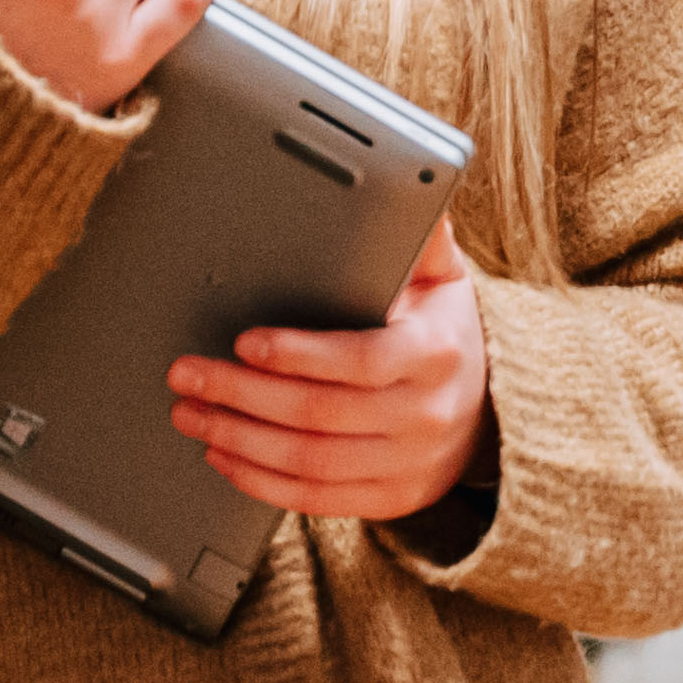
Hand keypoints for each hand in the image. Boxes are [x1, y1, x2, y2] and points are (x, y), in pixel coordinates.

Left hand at [170, 224, 494, 524]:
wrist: (494, 407)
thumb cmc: (447, 334)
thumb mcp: (445, 281)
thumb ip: (421, 238)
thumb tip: (414, 182)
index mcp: (435, 354)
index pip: (360, 361)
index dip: (297, 355)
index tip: (244, 342)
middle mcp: (424, 415)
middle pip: (319, 415)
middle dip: (241, 396)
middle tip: (187, 376)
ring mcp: (408, 465)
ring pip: (310, 463)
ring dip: (239, 440)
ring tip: (192, 414)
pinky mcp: (392, 499)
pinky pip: (317, 500)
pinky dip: (261, 482)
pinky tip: (225, 456)